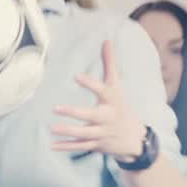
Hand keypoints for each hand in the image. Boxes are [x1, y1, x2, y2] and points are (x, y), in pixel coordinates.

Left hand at [51, 41, 145, 160]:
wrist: (135, 139)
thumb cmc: (120, 106)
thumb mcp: (116, 86)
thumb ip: (109, 64)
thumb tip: (106, 40)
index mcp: (112, 100)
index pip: (102, 90)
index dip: (90, 84)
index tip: (77, 77)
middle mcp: (107, 117)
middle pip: (91, 115)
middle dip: (75, 113)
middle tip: (55, 108)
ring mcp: (102, 133)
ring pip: (84, 133)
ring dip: (68, 131)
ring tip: (52, 128)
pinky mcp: (97, 144)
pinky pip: (80, 146)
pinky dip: (66, 146)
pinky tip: (52, 145)